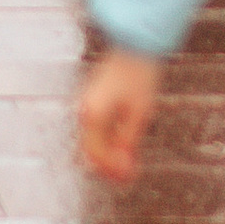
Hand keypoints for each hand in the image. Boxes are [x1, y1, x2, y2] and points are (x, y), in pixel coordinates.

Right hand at [79, 46, 162, 187]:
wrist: (135, 46)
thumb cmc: (138, 73)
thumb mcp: (139, 112)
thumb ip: (128, 141)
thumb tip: (124, 165)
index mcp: (93, 115)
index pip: (97, 153)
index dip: (112, 169)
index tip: (127, 177)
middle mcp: (84, 111)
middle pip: (91, 149)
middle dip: (109, 165)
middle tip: (126, 176)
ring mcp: (86, 105)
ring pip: (92, 141)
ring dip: (107, 154)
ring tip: (126, 163)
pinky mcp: (93, 101)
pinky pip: (95, 129)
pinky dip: (106, 141)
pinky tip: (120, 145)